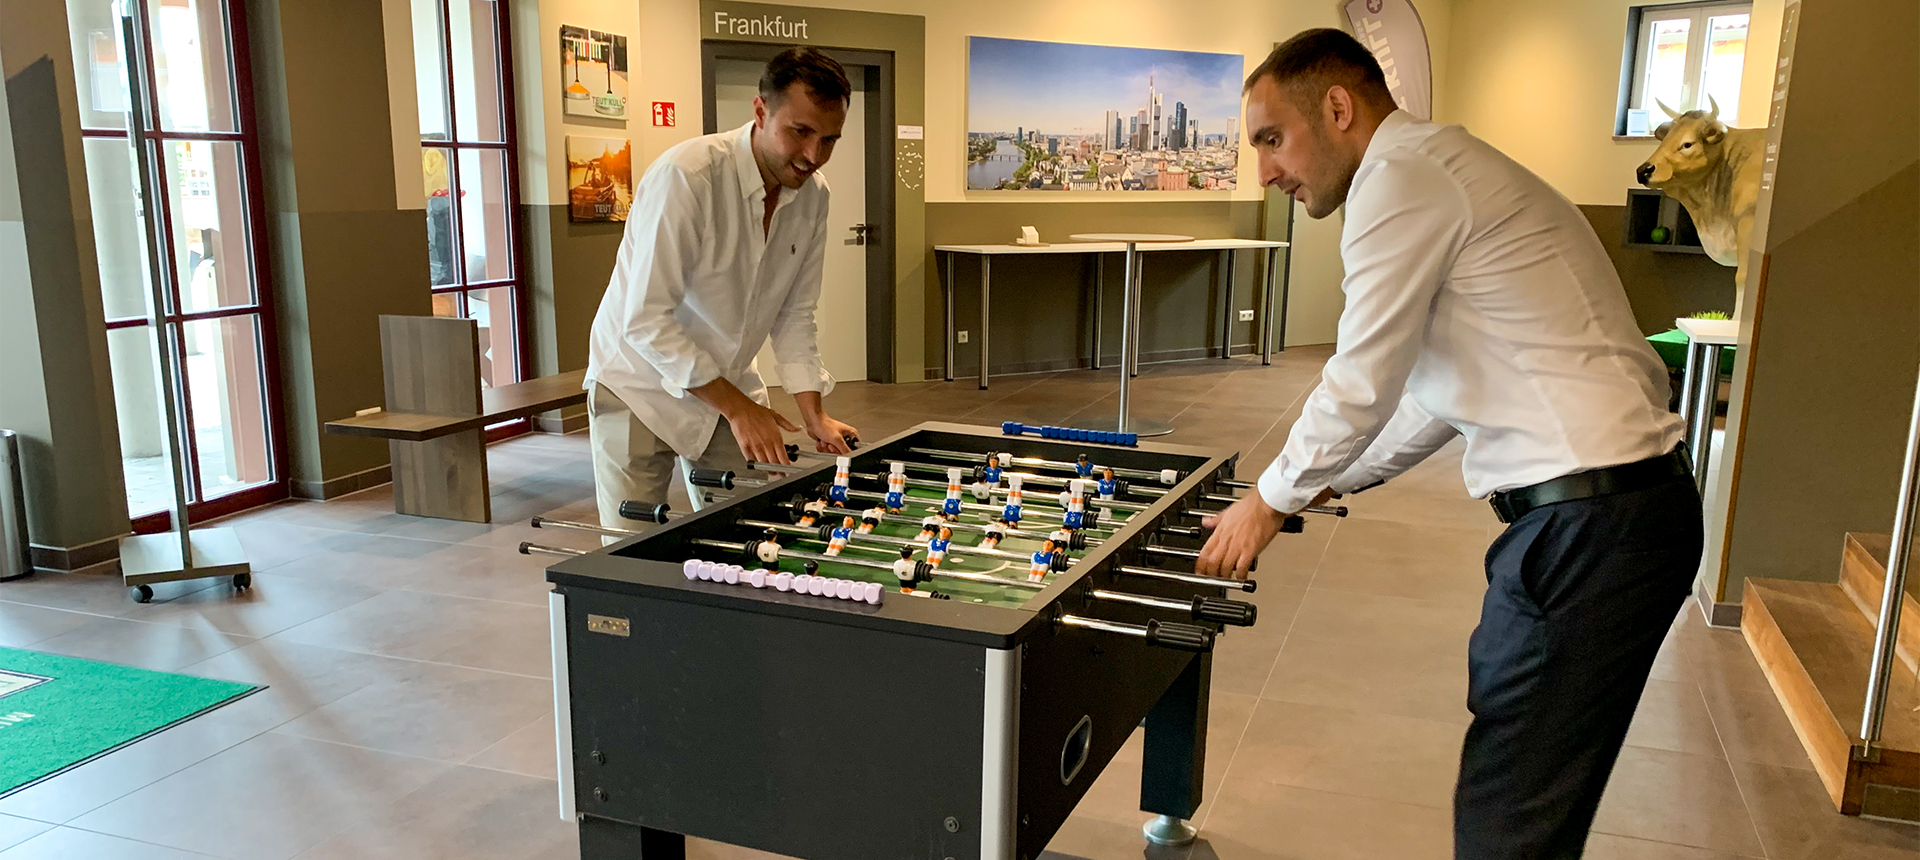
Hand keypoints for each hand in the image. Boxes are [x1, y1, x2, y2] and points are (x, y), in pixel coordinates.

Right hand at [725, 401, 801, 465]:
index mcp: (775, 437)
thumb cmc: (756, 411)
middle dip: (779, 471)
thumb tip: (796, 429)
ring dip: (768, 470)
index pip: (783, 456)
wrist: (740, 409)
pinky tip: (758, 465)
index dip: (786, 466)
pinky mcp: (745, 447)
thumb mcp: (775, 416)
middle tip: (781, 474)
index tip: (788, 469)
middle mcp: (766, 443)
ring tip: (771, 472)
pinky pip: (751, 460)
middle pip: (774, 463)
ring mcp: (755, 446)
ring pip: (764, 464)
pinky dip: (755, 464)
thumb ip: (787, 425)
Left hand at [805, 414, 859, 454]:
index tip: (838, 447)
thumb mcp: (837, 439)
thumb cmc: (824, 424)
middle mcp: (845, 439)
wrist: (814, 422)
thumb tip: (849, 458)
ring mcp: (837, 442)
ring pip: (833, 454)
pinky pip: (827, 453)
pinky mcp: (830, 445)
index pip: (853, 450)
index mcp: (851, 435)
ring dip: (826, 448)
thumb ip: (845, 449)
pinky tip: (822, 442)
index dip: (845, 451)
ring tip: (825, 441)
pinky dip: (822, 449)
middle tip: (830, 443)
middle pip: (842, 453)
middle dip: (832, 449)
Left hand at [1195, 488, 1330, 578]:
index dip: (1200, 564)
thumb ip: (1216, 519)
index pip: (1205, 551)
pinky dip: (1240, 575)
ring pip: (1224, 567)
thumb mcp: (1228, 511)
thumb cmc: (1253, 505)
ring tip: (1226, 579)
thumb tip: (1206, 522)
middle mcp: (1227, 539)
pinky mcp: (1250, 550)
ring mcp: (1238, 545)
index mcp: (1221, 530)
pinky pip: (1241, 567)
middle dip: (1210, 574)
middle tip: (1212, 579)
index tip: (1199, 570)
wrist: (1267, 503)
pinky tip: (1241, 577)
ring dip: (1224, 576)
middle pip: (1212, 562)